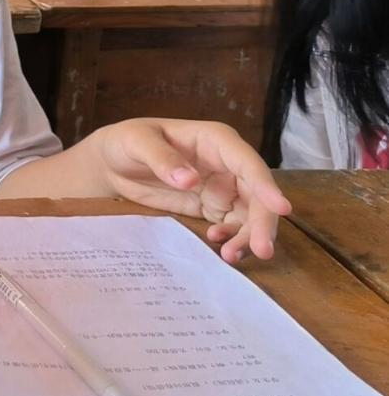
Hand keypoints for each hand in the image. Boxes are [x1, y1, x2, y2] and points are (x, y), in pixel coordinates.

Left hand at [91, 118, 291, 262]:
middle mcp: (226, 164)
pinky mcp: (212, 207)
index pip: (247, 162)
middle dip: (263, 222)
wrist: (113, 162)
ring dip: (249, 236)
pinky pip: (233, 226)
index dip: (266, 185)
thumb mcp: (137, 142)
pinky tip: (220, 247)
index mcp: (215, 140)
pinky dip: (233, 239)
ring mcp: (222, 187)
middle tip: (261, 251)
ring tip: (231, 256)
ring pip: (250, 214)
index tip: (282, 208)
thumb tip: (189, 179)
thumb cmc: (126, 142)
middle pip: (257, 193)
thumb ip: (162, 159)